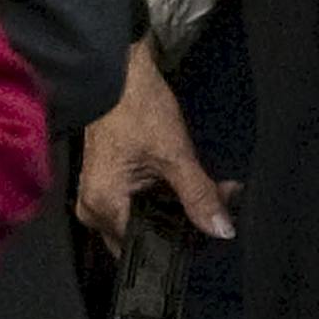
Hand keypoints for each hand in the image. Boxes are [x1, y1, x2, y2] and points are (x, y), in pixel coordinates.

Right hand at [76, 40, 231, 240]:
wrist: (116, 70)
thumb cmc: (138, 110)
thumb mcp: (175, 155)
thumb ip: (198, 196)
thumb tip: (223, 233)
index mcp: (103, 208)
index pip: (146, 248)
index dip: (183, 242)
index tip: (216, 228)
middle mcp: (94, 212)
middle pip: (147, 236)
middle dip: (188, 222)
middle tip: (223, 202)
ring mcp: (99, 198)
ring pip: (148, 220)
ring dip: (183, 208)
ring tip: (216, 190)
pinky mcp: (109, 185)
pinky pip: (141, 205)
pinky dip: (169, 197)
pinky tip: (195, 183)